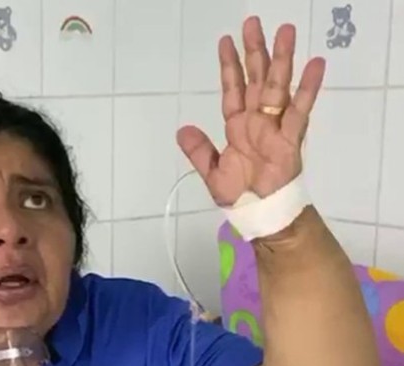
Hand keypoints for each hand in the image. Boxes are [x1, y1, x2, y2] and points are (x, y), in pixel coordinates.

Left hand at [176, 16, 325, 205]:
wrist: (260, 213)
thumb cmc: (239, 194)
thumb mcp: (212, 171)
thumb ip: (198, 150)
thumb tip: (181, 129)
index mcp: (236, 125)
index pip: (232, 88)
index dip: (230, 66)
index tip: (226, 41)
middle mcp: (256, 119)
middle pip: (256, 78)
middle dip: (254, 51)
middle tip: (252, 22)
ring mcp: (275, 126)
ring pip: (278, 86)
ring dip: (281, 59)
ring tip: (286, 31)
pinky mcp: (291, 138)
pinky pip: (300, 110)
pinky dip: (307, 88)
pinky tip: (314, 65)